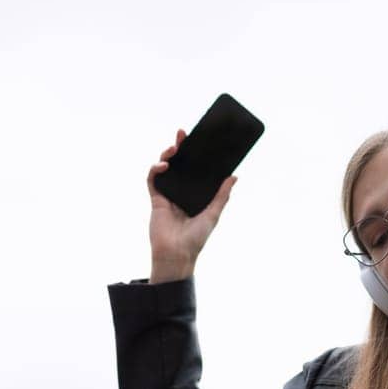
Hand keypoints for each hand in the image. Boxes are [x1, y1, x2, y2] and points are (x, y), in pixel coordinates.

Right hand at [146, 129, 237, 281]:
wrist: (177, 254)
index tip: (200, 138)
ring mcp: (168, 194)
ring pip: (164, 168)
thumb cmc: (196, 238)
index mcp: (195, 193)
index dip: (196, 153)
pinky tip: (164, 166)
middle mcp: (181, 191)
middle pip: (179, 164)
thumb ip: (222, 196)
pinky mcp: (156, 199)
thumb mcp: (213, 214)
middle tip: (183, 133)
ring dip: (166, 155)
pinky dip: (156, 169)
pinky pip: (153, 179)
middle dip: (180, 147)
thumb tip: (234, 176)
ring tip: (174, 148)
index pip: (195, 168)